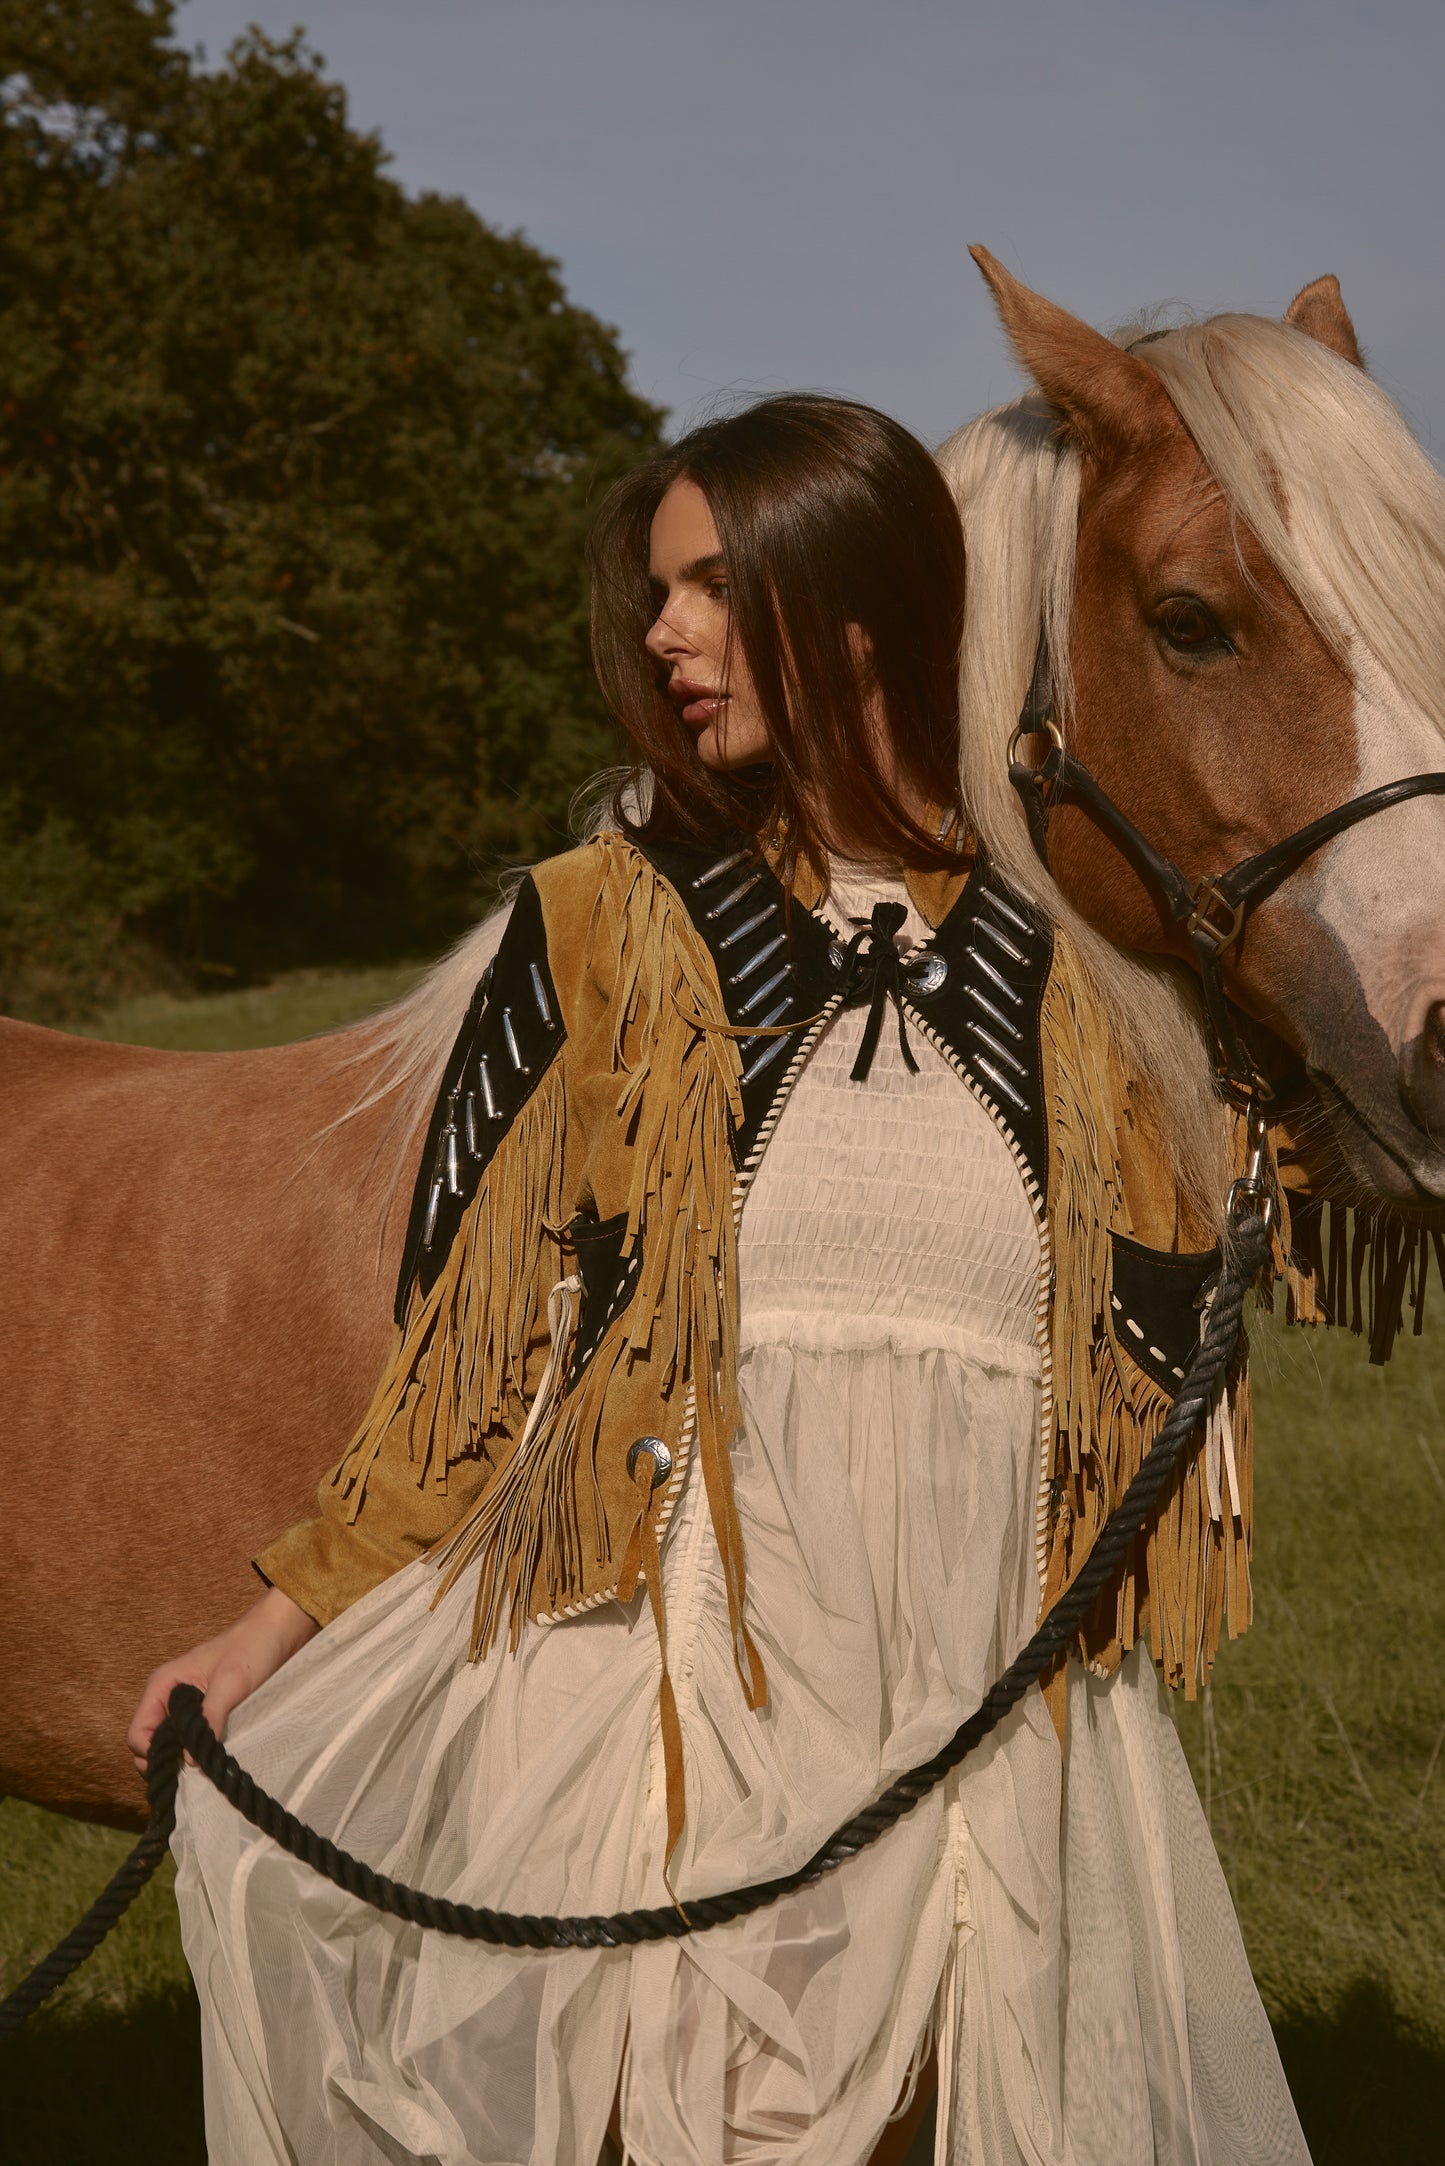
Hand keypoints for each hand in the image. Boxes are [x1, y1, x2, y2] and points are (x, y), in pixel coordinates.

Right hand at [127, 1586, 318, 1778]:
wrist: (278, 1631)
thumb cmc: (251, 1649)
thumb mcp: (230, 1684)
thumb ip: (207, 1719)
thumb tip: (189, 1761)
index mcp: (163, 1685)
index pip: (137, 1733)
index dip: (150, 1754)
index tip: (177, 1767)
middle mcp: (167, 1697)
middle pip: (149, 1743)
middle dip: (163, 1761)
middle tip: (191, 1773)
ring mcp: (184, 1706)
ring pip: (169, 1743)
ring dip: (180, 1758)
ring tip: (203, 1766)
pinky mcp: (203, 1712)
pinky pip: (188, 1738)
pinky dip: (195, 1751)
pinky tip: (211, 1757)